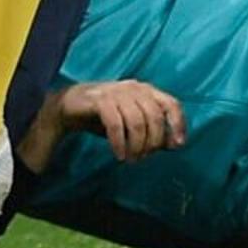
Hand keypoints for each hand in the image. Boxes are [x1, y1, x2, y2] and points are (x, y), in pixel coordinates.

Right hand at [57, 80, 186, 160]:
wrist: (69, 106)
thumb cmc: (106, 116)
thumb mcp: (133, 123)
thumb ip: (154, 131)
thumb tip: (174, 144)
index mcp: (146, 90)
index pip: (171, 104)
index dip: (178, 124)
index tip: (178, 145)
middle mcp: (134, 88)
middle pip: (155, 117)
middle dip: (153, 142)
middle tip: (143, 158)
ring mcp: (116, 92)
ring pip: (137, 122)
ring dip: (136, 146)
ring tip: (131, 159)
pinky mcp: (100, 100)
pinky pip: (116, 124)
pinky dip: (120, 143)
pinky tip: (119, 154)